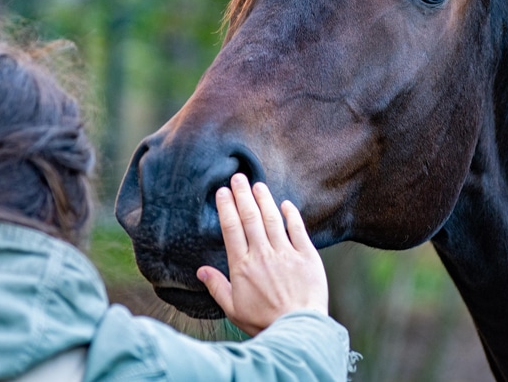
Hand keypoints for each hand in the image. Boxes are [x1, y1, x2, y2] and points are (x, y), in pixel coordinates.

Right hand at [195, 173, 329, 335]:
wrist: (297, 330)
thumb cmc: (263, 322)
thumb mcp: (233, 309)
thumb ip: (217, 287)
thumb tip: (200, 271)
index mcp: (242, 266)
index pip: (231, 229)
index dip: (226, 207)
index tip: (222, 192)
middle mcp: (262, 255)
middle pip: (250, 218)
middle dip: (242, 195)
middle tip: (237, 177)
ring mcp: (285, 254)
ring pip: (272, 219)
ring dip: (264, 199)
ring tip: (257, 184)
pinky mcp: (307, 257)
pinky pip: (298, 230)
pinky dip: (292, 215)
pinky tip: (285, 204)